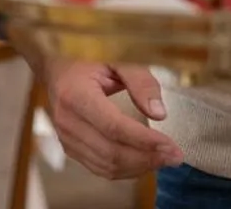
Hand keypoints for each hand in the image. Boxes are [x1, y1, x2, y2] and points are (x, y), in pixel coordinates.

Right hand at [43, 58, 182, 179]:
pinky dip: (125, 170)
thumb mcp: (117, 61)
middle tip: (175, 156)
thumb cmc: (90, 62)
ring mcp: (66, 138)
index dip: (144, 139)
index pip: (113, 126)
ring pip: (106, 164)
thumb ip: (141, 82)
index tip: (170, 145)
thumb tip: (159, 114)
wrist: (56, 71)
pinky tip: (144, 161)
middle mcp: (67, 121)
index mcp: (76, 95)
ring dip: (138, 167)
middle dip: (147, 157)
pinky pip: (99, 168)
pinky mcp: (69, 149)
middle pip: (111, 151)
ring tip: (163, 159)